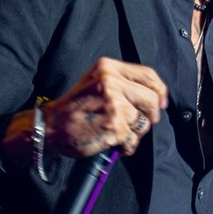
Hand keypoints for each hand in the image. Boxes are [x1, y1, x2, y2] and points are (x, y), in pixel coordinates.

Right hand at [3, 57, 167, 167]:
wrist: (51, 127)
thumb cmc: (74, 107)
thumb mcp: (95, 82)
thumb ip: (122, 83)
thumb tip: (155, 95)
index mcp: (108, 68)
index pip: (148, 75)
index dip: (160, 91)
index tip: (161, 102)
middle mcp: (111, 82)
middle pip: (152, 99)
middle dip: (150, 115)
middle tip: (139, 123)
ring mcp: (113, 103)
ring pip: (143, 121)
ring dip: (135, 133)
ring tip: (120, 133)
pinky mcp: (113, 125)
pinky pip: (133, 138)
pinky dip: (127, 145)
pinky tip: (115, 142)